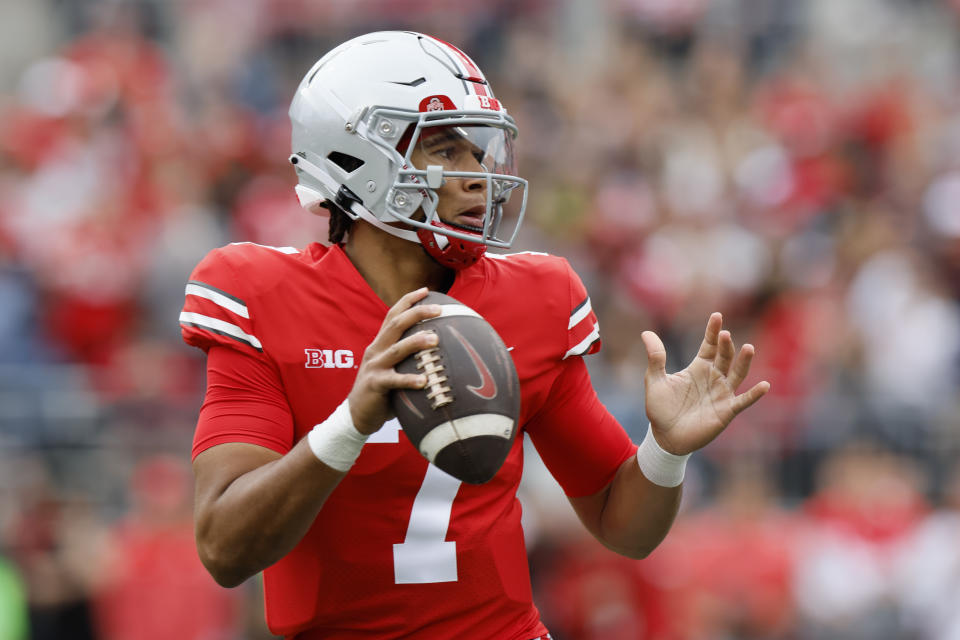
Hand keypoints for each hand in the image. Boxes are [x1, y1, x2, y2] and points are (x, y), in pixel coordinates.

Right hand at [348, 288, 440, 433]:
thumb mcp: (393, 368)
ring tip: (435, 340)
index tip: (426, 290)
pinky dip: (409, 380)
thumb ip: (408, 358)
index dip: (408, 301)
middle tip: (438, 308)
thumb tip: (439, 350)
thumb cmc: (382, 391)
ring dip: (416, 342)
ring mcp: (374, 367)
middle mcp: (376, 350)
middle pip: (395, 324)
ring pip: (396, 349)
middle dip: (417, 313)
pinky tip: (424, 381)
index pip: (393, 315)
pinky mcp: (374, 385)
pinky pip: (393, 381)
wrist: (357, 414)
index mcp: (380, 343)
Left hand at [641, 313, 769, 455]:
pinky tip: (764, 385)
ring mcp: (722, 394)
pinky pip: (743, 401)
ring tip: (748, 348)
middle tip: (725, 335)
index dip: (713, 331)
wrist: (665, 437)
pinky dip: (754, 394)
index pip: (709, 345)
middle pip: (724, 357)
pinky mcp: (726, 411)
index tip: (717, 316)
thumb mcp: (655, 380)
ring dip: (744, 362)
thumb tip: (646, 333)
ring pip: (737, 374)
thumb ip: (655, 358)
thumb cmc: (660, 409)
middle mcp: (713, 378)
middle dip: (726, 345)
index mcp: (698, 368)